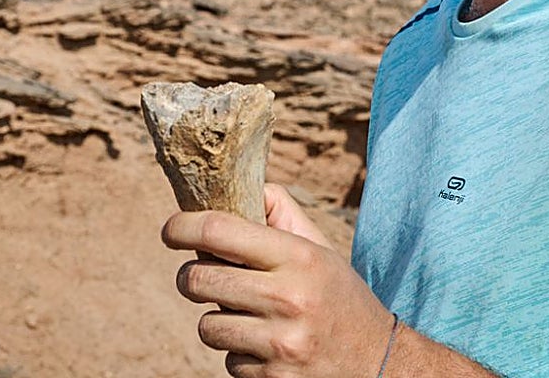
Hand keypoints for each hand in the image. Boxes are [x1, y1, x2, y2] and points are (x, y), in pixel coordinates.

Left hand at [163, 184, 393, 377]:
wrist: (377, 360)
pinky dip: (239, 353)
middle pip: (199, 279)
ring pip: (206, 326)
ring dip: (217, 320)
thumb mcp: (319, 249)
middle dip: (193, 275)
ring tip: (249, 315)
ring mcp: (279, 344)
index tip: (171, 229)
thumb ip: (281, 214)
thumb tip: (237, 188)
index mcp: (299, 256)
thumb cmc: (339, 295)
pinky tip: (267, 345)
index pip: (219, 230)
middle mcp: (288, 298)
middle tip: (205, 275)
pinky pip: (227, 361)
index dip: (182, 226)